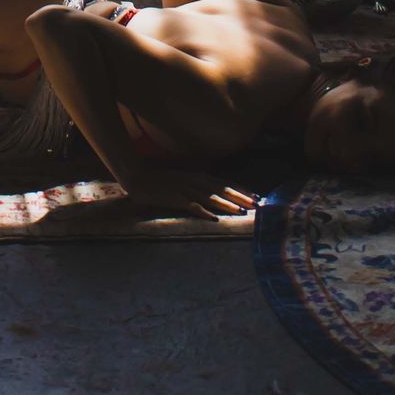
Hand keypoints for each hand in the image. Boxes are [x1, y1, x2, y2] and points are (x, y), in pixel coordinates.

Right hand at [120, 165, 257, 222]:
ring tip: (241, 211)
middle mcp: (196, 181)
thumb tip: (214, 194)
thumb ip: (198, 186)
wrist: (138, 177)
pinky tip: (213, 218)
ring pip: (211, 197)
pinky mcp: (175, 198)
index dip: (241, 190)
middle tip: (256, 205)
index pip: (225, 183)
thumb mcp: (184, 180)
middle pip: (223, 189)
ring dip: (227, 205)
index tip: (256, 197)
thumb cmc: (162, 181)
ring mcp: (186, 189)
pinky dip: (203, 212)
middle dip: (241, 197)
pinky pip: (192, 206)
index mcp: (199, 176)